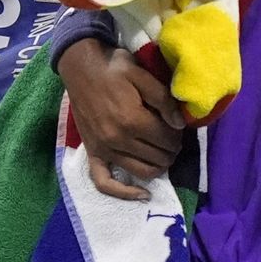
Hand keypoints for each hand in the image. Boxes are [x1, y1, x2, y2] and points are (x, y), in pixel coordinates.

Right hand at [57, 37, 186, 202]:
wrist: (80, 67)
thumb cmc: (114, 67)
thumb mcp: (143, 75)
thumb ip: (163, 100)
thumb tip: (180, 125)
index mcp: (132, 120)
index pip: (166, 140)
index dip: (178, 136)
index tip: (179, 129)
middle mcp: (117, 140)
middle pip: (156, 157)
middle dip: (171, 150)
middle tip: (174, 140)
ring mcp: (103, 149)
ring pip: (139, 171)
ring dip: (158, 167)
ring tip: (165, 156)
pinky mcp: (92, 152)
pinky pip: (105, 182)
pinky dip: (123, 192)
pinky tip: (142, 194)